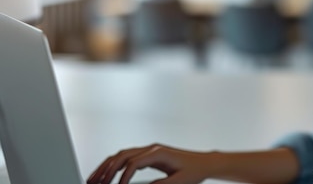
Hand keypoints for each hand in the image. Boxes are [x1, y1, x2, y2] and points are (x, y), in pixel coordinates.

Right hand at [87, 144, 211, 183]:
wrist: (203, 163)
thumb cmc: (193, 172)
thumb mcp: (178, 182)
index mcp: (158, 153)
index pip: (133, 163)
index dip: (122, 178)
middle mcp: (152, 148)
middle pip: (122, 155)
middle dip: (106, 170)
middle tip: (93, 183)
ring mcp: (149, 150)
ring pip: (122, 155)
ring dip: (107, 166)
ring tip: (93, 179)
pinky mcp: (149, 155)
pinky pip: (127, 158)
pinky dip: (115, 165)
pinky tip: (107, 175)